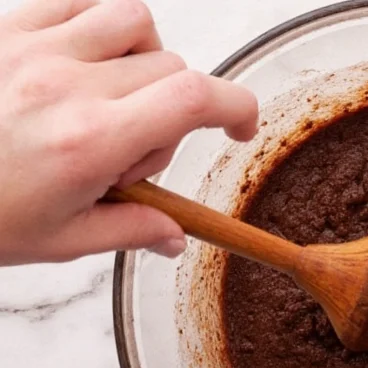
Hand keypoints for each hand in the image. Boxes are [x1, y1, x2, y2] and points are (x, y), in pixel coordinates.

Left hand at [0, 0, 257, 264]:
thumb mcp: (58, 240)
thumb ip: (130, 231)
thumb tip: (175, 238)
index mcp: (88, 143)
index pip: (193, 99)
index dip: (237, 106)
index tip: (239, 126)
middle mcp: (67, 84)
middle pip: (172, 68)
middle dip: (174, 111)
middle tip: (132, 149)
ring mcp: (33, 46)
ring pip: (133, 21)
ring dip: (145, 58)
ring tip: (114, 95)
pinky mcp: (6, 27)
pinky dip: (101, 21)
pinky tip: (87, 58)